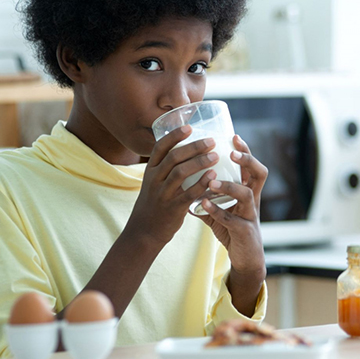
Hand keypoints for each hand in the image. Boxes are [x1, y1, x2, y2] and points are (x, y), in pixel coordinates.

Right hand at [126, 126, 218, 247]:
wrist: (144, 232)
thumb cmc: (154, 203)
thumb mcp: (154, 182)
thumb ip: (167, 168)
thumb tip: (187, 149)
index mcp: (150, 170)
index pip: (160, 147)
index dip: (175, 135)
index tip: (190, 127)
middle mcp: (154, 179)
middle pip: (173, 157)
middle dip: (194, 146)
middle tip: (211, 141)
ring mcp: (162, 194)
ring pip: (180, 172)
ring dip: (199, 162)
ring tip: (215, 156)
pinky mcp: (172, 208)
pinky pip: (188, 194)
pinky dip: (201, 184)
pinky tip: (213, 176)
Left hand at [195, 135, 267, 276]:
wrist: (245, 259)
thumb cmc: (233, 231)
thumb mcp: (220, 211)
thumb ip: (206, 198)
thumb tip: (184, 185)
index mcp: (248, 192)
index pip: (252, 166)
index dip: (245, 151)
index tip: (233, 136)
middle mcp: (253, 201)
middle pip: (260, 174)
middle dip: (247, 161)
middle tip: (231, 153)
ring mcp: (251, 216)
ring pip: (247, 195)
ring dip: (230, 186)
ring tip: (211, 181)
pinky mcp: (244, 232)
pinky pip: (232, 220)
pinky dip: (218, 211)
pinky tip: (203, 204)